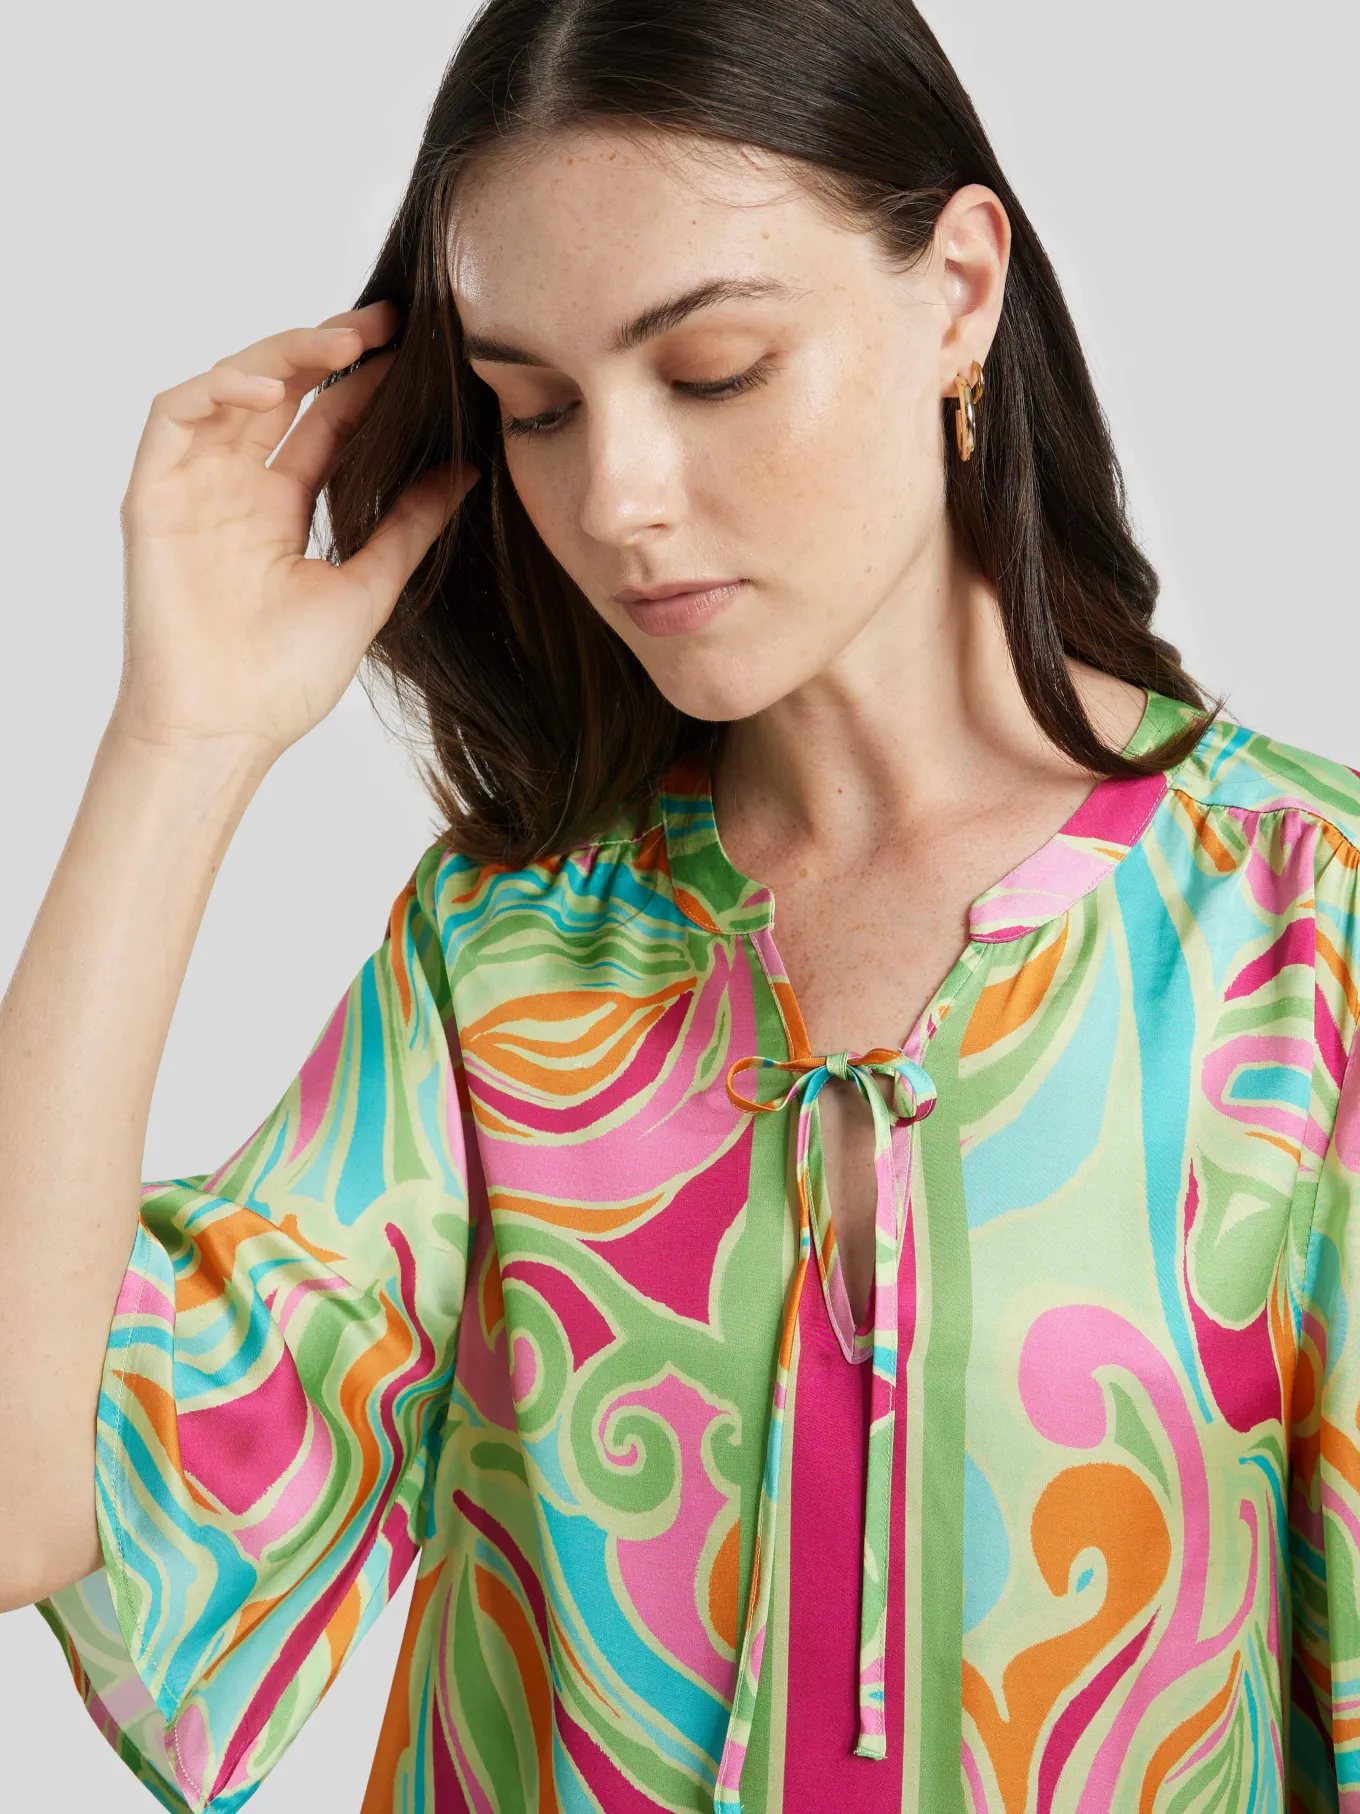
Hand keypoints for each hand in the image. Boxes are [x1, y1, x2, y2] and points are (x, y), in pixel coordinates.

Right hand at [110, 299, 477, 764]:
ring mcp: (192, 488)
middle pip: (278, 392)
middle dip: (327, 348)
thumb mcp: (369, 587)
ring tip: (342, 343)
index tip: (414, 348)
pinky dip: (217, 389)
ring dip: (281, 356)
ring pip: (230, 389)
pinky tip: (270, 388)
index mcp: (280, 510)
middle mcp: (234, 489)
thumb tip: (467, 470)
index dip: (362, 381)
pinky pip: (174, 416)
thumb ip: (410, 526)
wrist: (228, 729)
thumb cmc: (288, 678)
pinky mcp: (153, 496)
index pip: (322, 422)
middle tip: (386, 322)